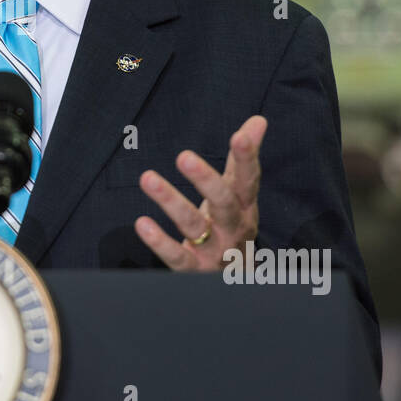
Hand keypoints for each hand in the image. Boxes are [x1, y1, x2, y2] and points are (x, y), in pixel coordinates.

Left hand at [133, 115, 266, 270]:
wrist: (236, 280)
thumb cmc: (232, 226)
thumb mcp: (239, 195)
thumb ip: (242, 160)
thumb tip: (258, 120)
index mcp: (245, 206)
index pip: (248, 179)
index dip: (247, 159)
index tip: (240, 136)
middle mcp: (234, 228)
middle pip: (224, 203)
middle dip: (206, 180)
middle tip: (184, 156)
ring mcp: (215, 251)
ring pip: (194, 226)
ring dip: (171, 202)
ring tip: (147, 178)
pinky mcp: (195, 270)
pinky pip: (177, 257)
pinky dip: (160, 242)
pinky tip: (142, 224)